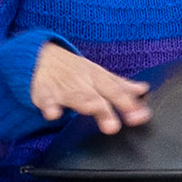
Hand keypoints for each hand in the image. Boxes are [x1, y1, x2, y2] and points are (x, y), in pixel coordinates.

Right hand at [30, 43, 150, 134]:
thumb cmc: (73, 70)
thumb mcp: (98, 74)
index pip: (116, 91)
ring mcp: (63, 87)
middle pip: (96, 96)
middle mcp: (83, 82)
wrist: (39, 56)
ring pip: (75, 96)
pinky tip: (53, 114)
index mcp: (97, 78)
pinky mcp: (43, 92)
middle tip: (114, 126)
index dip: (129, 104)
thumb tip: (143, 90)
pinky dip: (49, 106)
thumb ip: (120, 85)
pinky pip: (45, 100)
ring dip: (84, 103)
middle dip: (106, 109)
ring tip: (92, 109)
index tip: (141, 116)